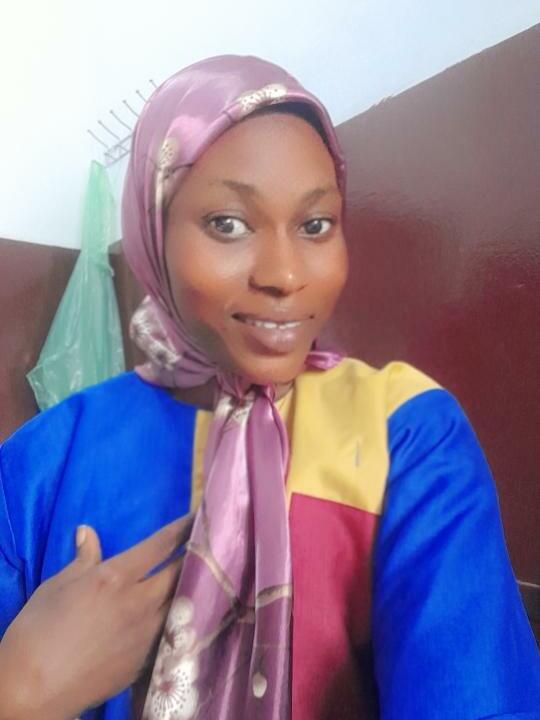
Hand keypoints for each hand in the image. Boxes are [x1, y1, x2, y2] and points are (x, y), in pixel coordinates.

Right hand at [0, 515, 192, 719]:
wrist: (32, 689)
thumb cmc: (37, 630)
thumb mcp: (57, 586)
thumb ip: (83, 559)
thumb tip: (88, 531)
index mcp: (115, 577)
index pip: (159, 545)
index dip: (182, 528)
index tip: (198, 517)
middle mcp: (139, 601)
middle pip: (179, 572)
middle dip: (196, 555)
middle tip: (209, 544)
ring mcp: (146, 632)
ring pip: (181, 602)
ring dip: (192, 585)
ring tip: (203, 575)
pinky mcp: (145, 659)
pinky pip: (171, 630)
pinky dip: (179, 616)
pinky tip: (184, 613)